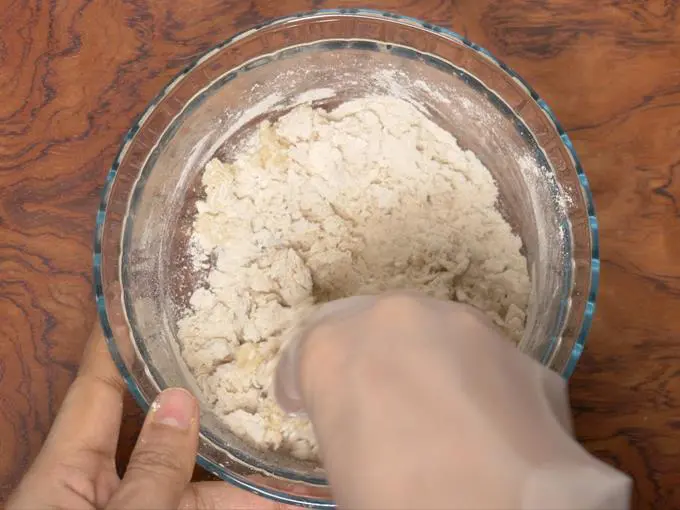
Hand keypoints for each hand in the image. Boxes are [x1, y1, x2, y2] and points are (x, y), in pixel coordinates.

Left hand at [7, 325, 291, 509]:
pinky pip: (210, 502)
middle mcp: (102, 486)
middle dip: (197, 390)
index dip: (120, 341)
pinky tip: (287, 485)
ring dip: (235, 452)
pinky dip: (245, 494)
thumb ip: (151, 471)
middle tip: (241, 348)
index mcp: (64, 472)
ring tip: (283, 414)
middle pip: (155, 423)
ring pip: (194, 470)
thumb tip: (180, 403)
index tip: (147, 297)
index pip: (97, 387)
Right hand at [275, 293, 630, 509]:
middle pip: (366, 326)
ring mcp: (463, 324)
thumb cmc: (404, 503)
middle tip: (369, 406)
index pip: (304, 349)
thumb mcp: (344, 470)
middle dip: (361, 361)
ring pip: (425, 331)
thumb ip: (339, 420)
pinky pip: (474, 355)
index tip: (304, 403)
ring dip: (416, 361)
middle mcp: (396, 317)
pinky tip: (476, 421)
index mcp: (335, 346)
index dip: (301, 382)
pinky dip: (466, 378)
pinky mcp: (514, 347)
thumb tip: (357, 425)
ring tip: (428, 411)